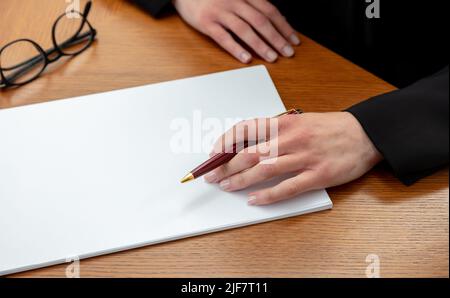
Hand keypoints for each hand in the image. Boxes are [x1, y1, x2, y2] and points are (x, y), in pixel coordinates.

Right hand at [172, 0, 299, 62]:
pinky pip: (223, 37)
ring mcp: (220, 12)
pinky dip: (236, 48)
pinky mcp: (207, 23)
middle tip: (288, 52)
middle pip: (260, 21)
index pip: (269, 10)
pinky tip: (246, 58)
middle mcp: (234, 1)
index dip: (284, 26)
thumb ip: (252, 5)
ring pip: (245, 30)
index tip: (294, 40)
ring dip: (261, 45)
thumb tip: (274, 22)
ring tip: (272, 58)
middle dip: (277, 38)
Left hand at [204, 112, 382, 204]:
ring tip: (226, 187)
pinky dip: (268, 195)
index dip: (225, 141)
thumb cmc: (331, 128)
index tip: (214, 153)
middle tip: (212, 175)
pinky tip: (254, 199)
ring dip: (240, 180)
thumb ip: (276, 132)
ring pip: (263, 170)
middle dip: (226, 165)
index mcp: (286, 122)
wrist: (365, 134)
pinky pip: (287, 187)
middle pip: (249, 152)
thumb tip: (248, 144)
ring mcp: (304, 157)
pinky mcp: (317, 175)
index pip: (246, 129)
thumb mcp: (300, 121)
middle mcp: (292, 138)